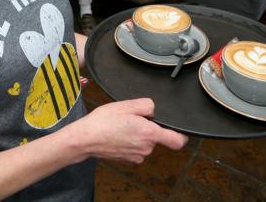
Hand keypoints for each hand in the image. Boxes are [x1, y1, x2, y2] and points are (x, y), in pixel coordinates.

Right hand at [69, 98, 187, 163]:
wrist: (85, 139)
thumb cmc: (103, 122)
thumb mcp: (127, 105)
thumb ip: (147, 105)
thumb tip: (153, 111)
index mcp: (150, 134)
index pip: (177, 141)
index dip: (181, 134)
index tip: (178, 130)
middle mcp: (146, 148)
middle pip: (157, 137)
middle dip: (148, 127)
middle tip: (131, 119)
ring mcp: (137, 156)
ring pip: (145, 143)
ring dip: (138, 135)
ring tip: (121, 127)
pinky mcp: (128, 160)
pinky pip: (136, 149)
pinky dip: (130, 143)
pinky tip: (118, 136)